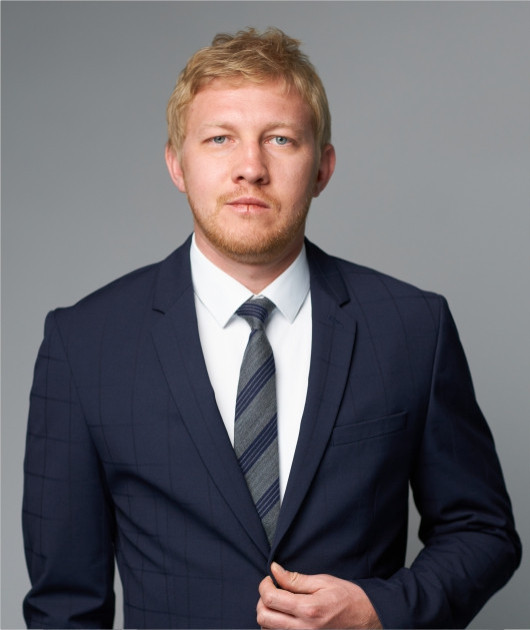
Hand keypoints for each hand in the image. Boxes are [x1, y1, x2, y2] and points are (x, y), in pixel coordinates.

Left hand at [256, 562, 381, 628]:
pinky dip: (275, 626)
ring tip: (280, 602)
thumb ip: (295, 579)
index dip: (264, 585)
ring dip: (268, 614)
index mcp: (308, 609)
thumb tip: (274, 570)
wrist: (366, 618)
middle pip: (263, 617)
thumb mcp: (323, 582)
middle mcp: (303, 629)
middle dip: (262, 600)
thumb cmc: (347, 598)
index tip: (270, 578)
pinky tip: (285, 616)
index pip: (270, 598)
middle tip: (273, 589)